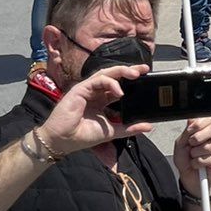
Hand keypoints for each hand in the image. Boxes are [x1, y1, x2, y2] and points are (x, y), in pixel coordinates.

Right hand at [36, 66, 151, 157]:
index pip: (119, 86)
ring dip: (122, 71)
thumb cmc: (81, 136)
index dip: (132, 81)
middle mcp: (95, 92)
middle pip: (114, 75)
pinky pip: (98, 80)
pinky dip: (110, 83)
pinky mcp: (80, 89)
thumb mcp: (111, 131)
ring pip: (106, 73)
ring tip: (135, 74)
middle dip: (130, 70)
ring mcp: (87, 89)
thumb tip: (148, 127)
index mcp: (101, 100)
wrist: (62, 141)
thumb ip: (129, 128)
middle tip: (144, 69)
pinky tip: (119, 92)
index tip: (147, 78)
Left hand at [174, 116, 210, 192]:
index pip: (209, 117)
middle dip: (198, 138)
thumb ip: (187, 131)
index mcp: (204, 128)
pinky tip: (198, 163)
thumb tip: (192, 119)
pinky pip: (209, 158)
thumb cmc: (185, 159)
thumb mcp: (180, 143)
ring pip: (208, 146)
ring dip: (196, 153)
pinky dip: (198, 163)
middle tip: (192, 144)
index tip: (190, 130)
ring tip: (194, 156)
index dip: (199, 123)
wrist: (188, 175)